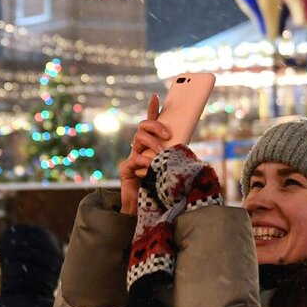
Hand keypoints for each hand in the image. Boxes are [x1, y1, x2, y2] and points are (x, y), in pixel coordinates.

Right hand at [118, 95, 169, 215]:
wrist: (147, 210)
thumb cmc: (162, 188)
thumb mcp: (172, 166)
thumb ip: (173, 153)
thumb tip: (181, 138)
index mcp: (152, 147)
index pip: (151, 125)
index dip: (153, 110)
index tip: (157, 96)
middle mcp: (140, 150)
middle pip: (142, 127)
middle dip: (155, 126)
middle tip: (168, 134)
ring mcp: (132, 158)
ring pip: (138, 138)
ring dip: (152, 144)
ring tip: (161, 153)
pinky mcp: (125, 170)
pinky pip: (134, 159)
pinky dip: (144, 163)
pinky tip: (150, 168)